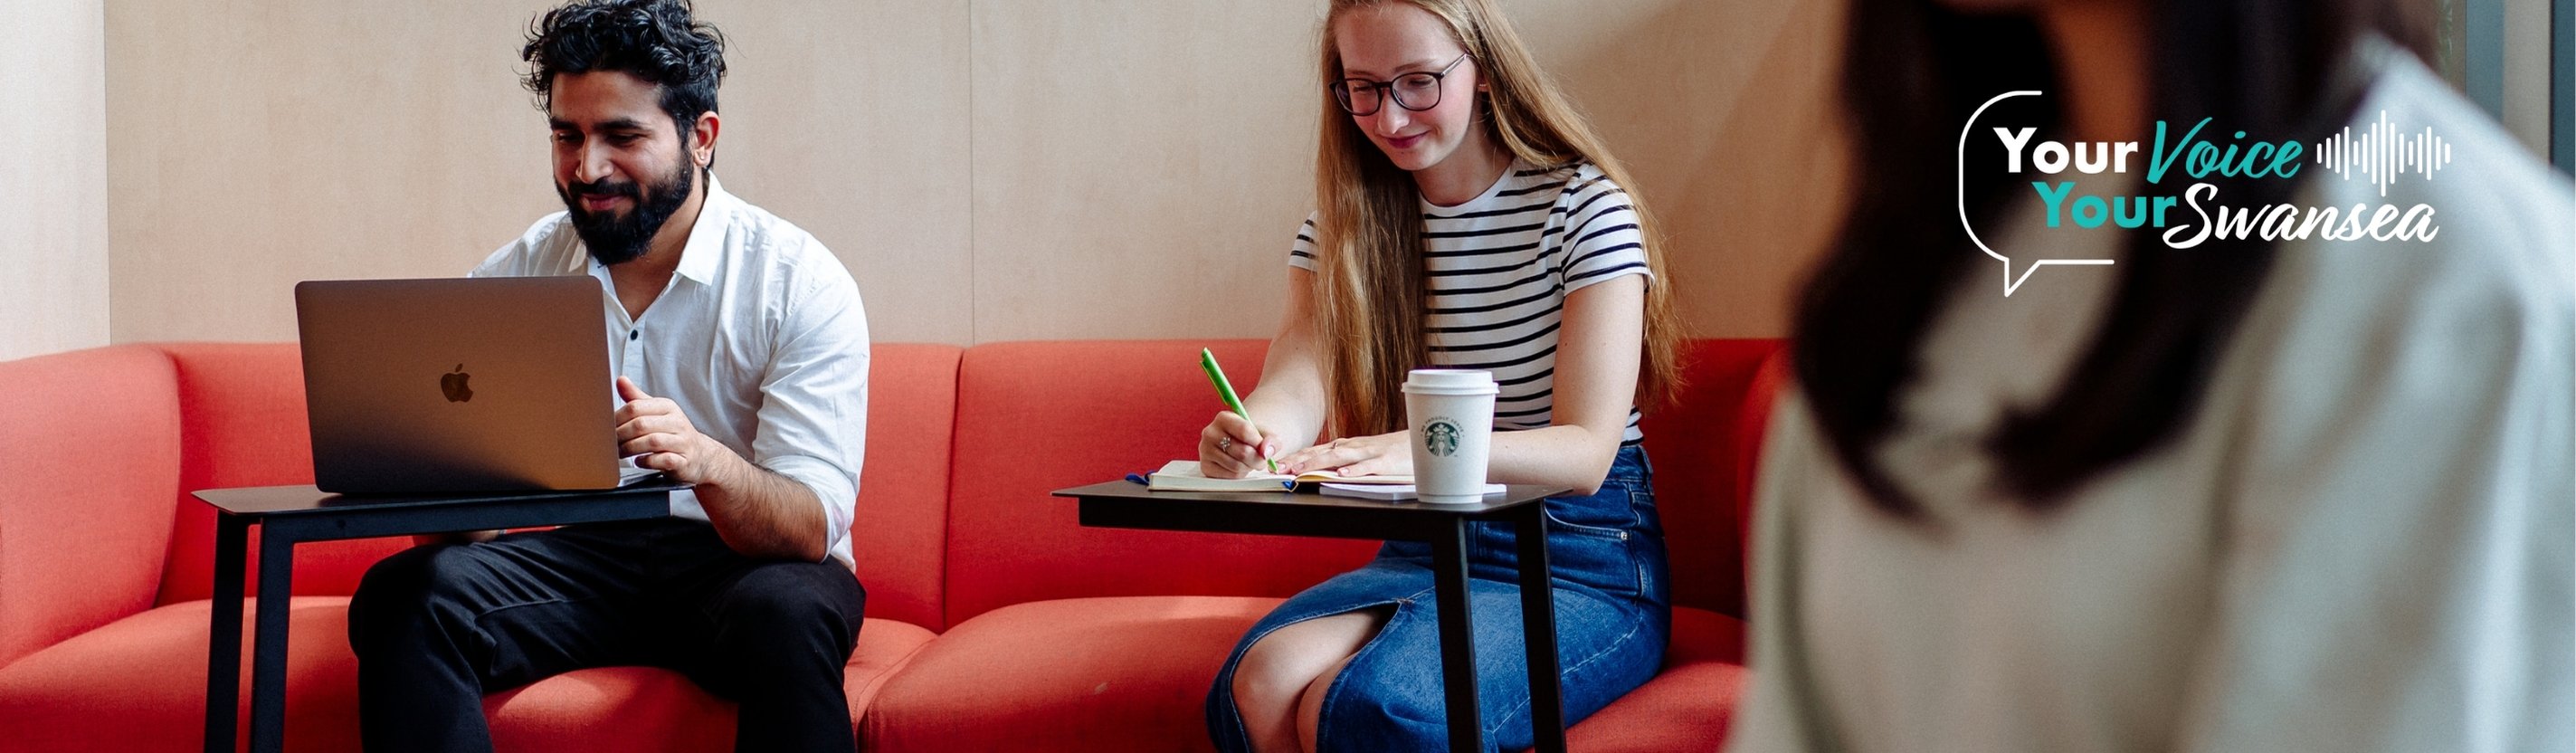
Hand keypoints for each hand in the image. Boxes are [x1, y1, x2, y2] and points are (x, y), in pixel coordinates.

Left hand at [615, 377, 738, 486]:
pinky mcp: (684, 460)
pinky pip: (664, 460)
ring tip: (621, 453)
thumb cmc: (673, 433)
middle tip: (610, 444)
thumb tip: (620, 380)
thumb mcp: (657, 412)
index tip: (607, 428)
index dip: (617, 418)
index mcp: (667, 407)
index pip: (636, 407)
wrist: (700, 455)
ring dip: (631, 449)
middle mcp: (677, 422)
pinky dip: (647, 461)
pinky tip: (639, 461)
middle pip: (642, 425)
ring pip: (653, 442)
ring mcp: (682, 442)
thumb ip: (637, 398)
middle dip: (621, 436)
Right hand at [1198, 411, 1278, 477]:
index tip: (1265, 447)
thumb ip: (1272, 440)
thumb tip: (1266, 452)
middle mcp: (1210, 432)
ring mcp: (1205, 450)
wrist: (1238, 443)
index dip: (1260, 443)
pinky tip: (1239, 466)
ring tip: (1249, 461)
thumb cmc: (1251, 437)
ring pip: (1237, 466)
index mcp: (1224, 418)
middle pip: (1243, 452)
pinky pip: (1230, 476)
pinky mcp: (1206, 466)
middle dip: (1258, 459)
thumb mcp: (1265, 433)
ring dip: (1249, 467)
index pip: (1245, 431)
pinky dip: (1240, 474)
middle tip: (1261, 459)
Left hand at [1276, 431, 1410, 477]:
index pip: (1316, 451)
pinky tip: (1341, 475)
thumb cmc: (1390, 451)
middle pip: (1321, 453)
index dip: (1295, 457)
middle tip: (1277, 468)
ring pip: (1338, 458)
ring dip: (1317, 464)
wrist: (1421, 442)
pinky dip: (1354, 470)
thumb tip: (1321, 470)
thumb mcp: (1363, 454)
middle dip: (1298, 461)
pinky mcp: (1384, 462)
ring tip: (1299, 471)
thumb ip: (1344, 460)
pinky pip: (1367, 467)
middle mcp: (1353, 447)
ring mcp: (1368, 453)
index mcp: (1346, 446)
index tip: (1275, 464)